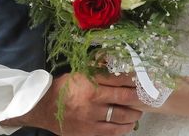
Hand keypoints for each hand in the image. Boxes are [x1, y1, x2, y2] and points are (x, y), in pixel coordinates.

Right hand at [3, 72, 141, 134]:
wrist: (43, 108)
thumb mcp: (80, 73)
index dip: (134, 80)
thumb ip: (98, 69)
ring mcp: (91, 117)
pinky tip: (129, 125)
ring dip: (134, 114)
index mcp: (90, 81)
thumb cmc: (65, 87)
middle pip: (124, 97)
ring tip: (138, 111)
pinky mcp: (88, 131)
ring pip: (121, 116)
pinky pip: (112, 131)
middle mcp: (92, 98)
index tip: (144, 79)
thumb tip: (116, 59)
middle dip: (138, 97)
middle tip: (145, 96)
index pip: (119, 78)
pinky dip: (124, 128)